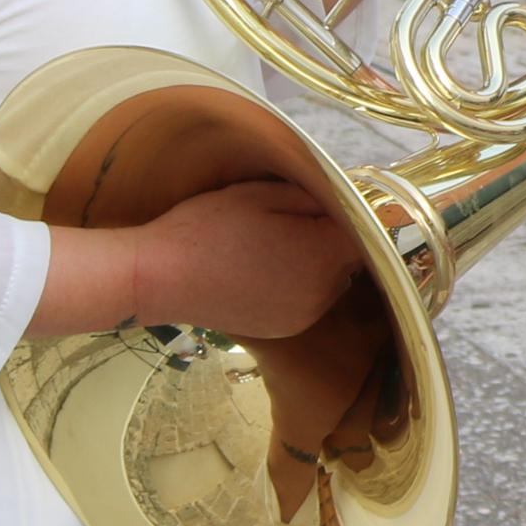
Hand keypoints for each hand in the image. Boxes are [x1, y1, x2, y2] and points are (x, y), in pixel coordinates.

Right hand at [131, 177, 370, 342]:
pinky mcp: (284, 330)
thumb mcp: (263, 195)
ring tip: (276, 246)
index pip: (366, 234)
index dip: (353, 217)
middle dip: (333, 240)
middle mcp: (321, 292)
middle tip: (296, 221)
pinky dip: (299, 286)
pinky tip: (266, 271)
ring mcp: (303, 316)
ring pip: (332, 282)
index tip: (336, 205)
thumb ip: (313, 198)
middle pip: (350, 260)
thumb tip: (344, 200)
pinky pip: (309, 301)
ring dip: (318, 265)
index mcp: (321, 255)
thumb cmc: (207, 229)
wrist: (160, 279)